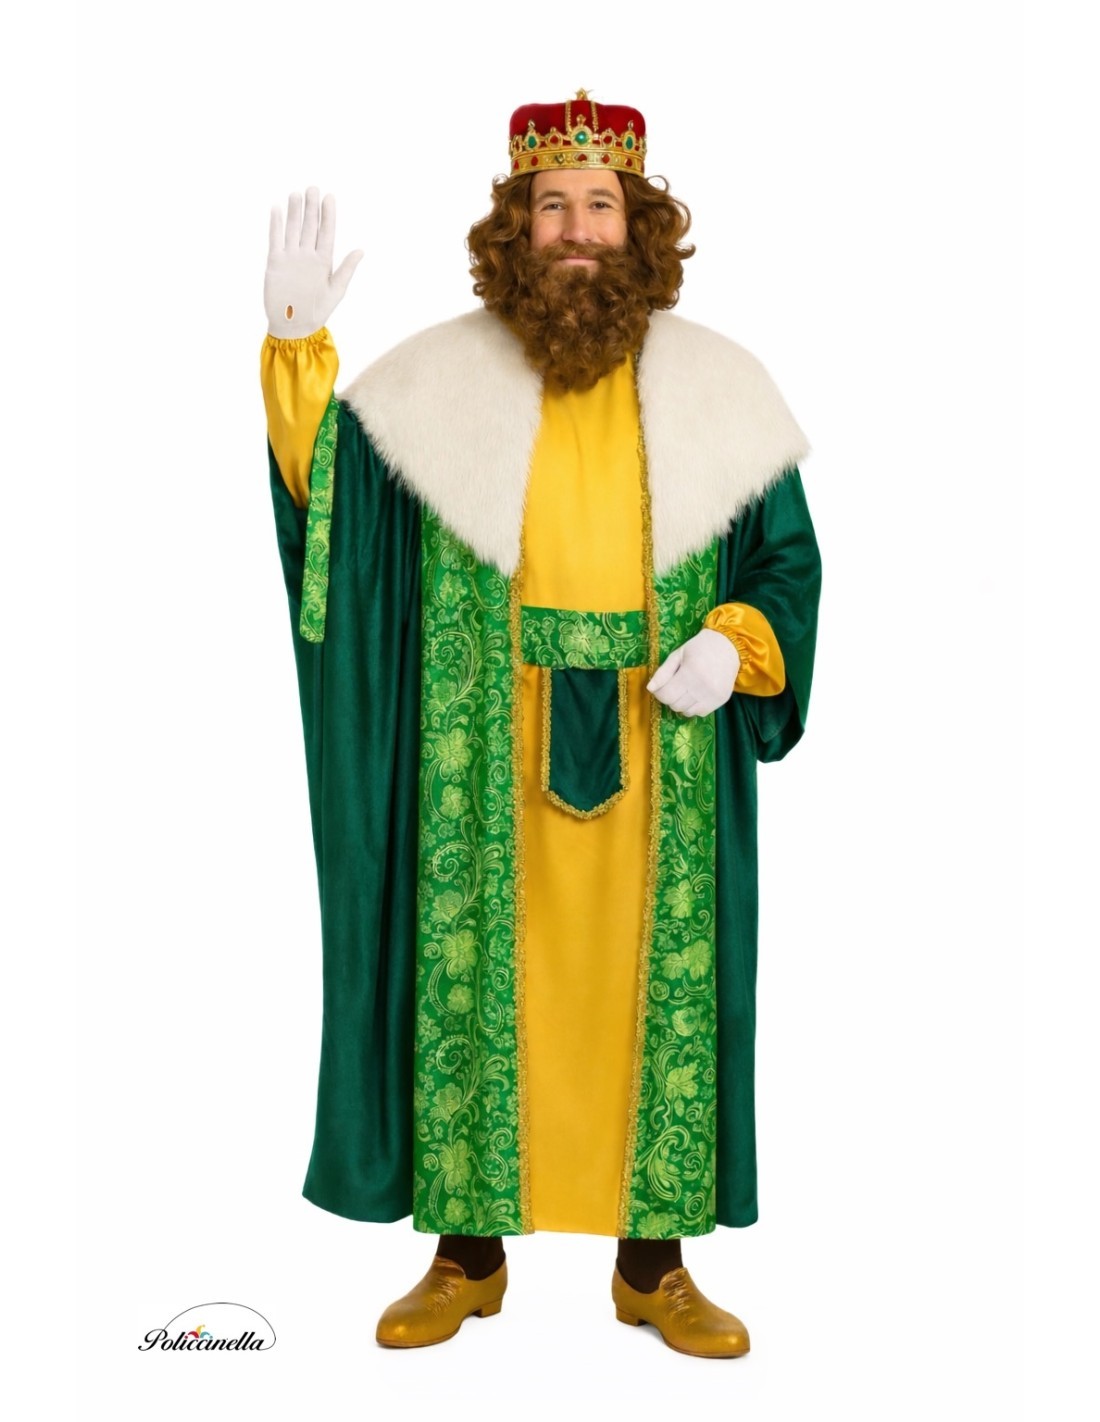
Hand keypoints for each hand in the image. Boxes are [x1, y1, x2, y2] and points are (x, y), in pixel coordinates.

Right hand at [265, 187, 362, 338]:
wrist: (293, 325)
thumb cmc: (317, 311)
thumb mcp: (335, 291)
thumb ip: (346, 270)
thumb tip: (360, 251)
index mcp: (323, 261)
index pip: (326, 232)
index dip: (328, 215)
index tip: (330, 197)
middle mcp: (307, 255)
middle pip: (310, 226)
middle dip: (312, 207)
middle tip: (313, 188)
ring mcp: (291, 257)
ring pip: (293, 229)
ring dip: (295, 211)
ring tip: (296, 194)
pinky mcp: (275, 262)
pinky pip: (275, 239)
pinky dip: (276, 224)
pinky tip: (277, 208)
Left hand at [646, 628, 739, 716]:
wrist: (728, 647)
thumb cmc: (699, 648)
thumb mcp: (677, 655)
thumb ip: (663, 672)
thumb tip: (650, 689)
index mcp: (690, 672)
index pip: (666, 695)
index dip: (659, 693)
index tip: (661, 686)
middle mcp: (703, 687)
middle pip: (675, 705)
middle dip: (670, 698)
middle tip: (675, 686)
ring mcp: (713, 695)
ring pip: (686, 712)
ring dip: (681, 704)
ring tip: (686, 690)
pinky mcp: (721, 700)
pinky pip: (700, 713)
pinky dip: (694, 707)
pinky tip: (696, 694)